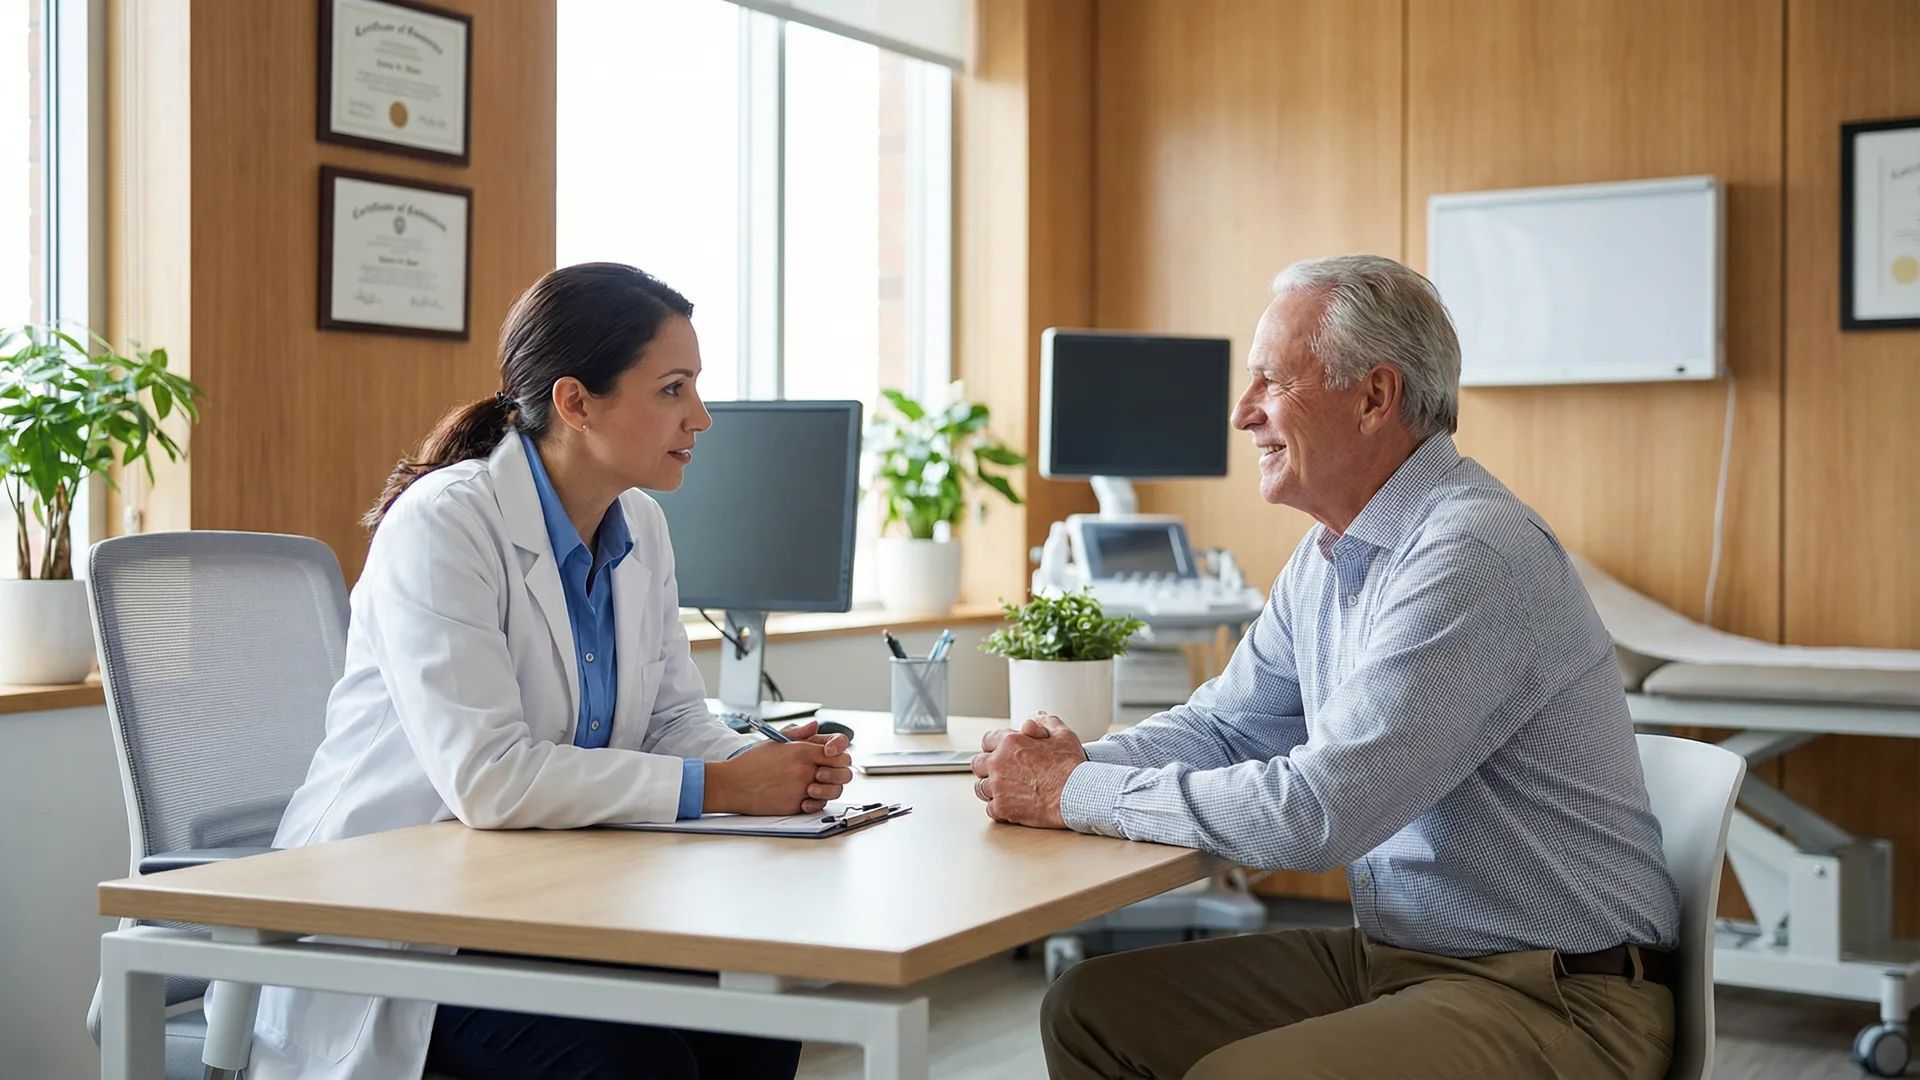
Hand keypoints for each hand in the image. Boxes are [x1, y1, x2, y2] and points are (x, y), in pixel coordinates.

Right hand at [706, 733, 852, 814]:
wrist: (732, 784)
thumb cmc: (751, 763)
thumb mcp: (775, 741)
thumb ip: (799, 733)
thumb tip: (815, 726)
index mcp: (802, 751)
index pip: (840, 753)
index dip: (841, 756)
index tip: (834, 758)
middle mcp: (805, 770)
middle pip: (843, 774)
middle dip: (841, 774)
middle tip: (830, 773)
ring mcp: (801, 789)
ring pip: (833, 792)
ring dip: (829, 789)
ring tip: (817, 785)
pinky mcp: (795, 806)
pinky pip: (816, 805)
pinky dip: (814, 802)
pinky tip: (806, 796)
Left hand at [971, 713, 1086, 827]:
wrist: (1075, 794)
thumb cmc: (1070, 766)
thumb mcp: (1062, 735)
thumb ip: (1046, 723)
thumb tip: (1037, 717)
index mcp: (1010, 743)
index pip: (988, 740)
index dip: (996, 746)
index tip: (1002, 752)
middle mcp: (999, 763)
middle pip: (978, 764)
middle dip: (987, 767)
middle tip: (1002, 772)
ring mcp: (998, 787)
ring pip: (981, 788)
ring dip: (991, 788)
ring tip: (1006, 790)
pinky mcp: (1002, 808)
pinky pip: (990, 808)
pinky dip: (999, 808)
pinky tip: (1011, 805)